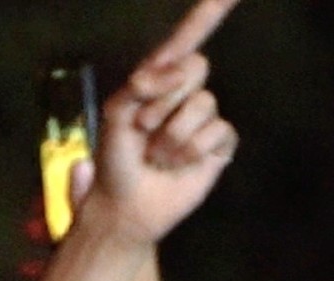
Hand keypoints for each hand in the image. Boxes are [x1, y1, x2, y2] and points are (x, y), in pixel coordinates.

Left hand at [86, 0, 241, 243]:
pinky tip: (177, 164)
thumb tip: (174, 67)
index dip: (207, 14)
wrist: (124, 208)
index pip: (184, 41)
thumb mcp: (116, 115)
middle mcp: (183, 94)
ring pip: (204, 104)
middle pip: (195, 68)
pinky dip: (191, 151)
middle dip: (163, 100)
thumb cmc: (115, 162)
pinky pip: (218, 131)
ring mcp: (203, 119)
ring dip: (172, 135)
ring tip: (155, 155)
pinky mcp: (218, 145)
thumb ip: (141, 84)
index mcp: (156, 82)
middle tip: (143, 129)